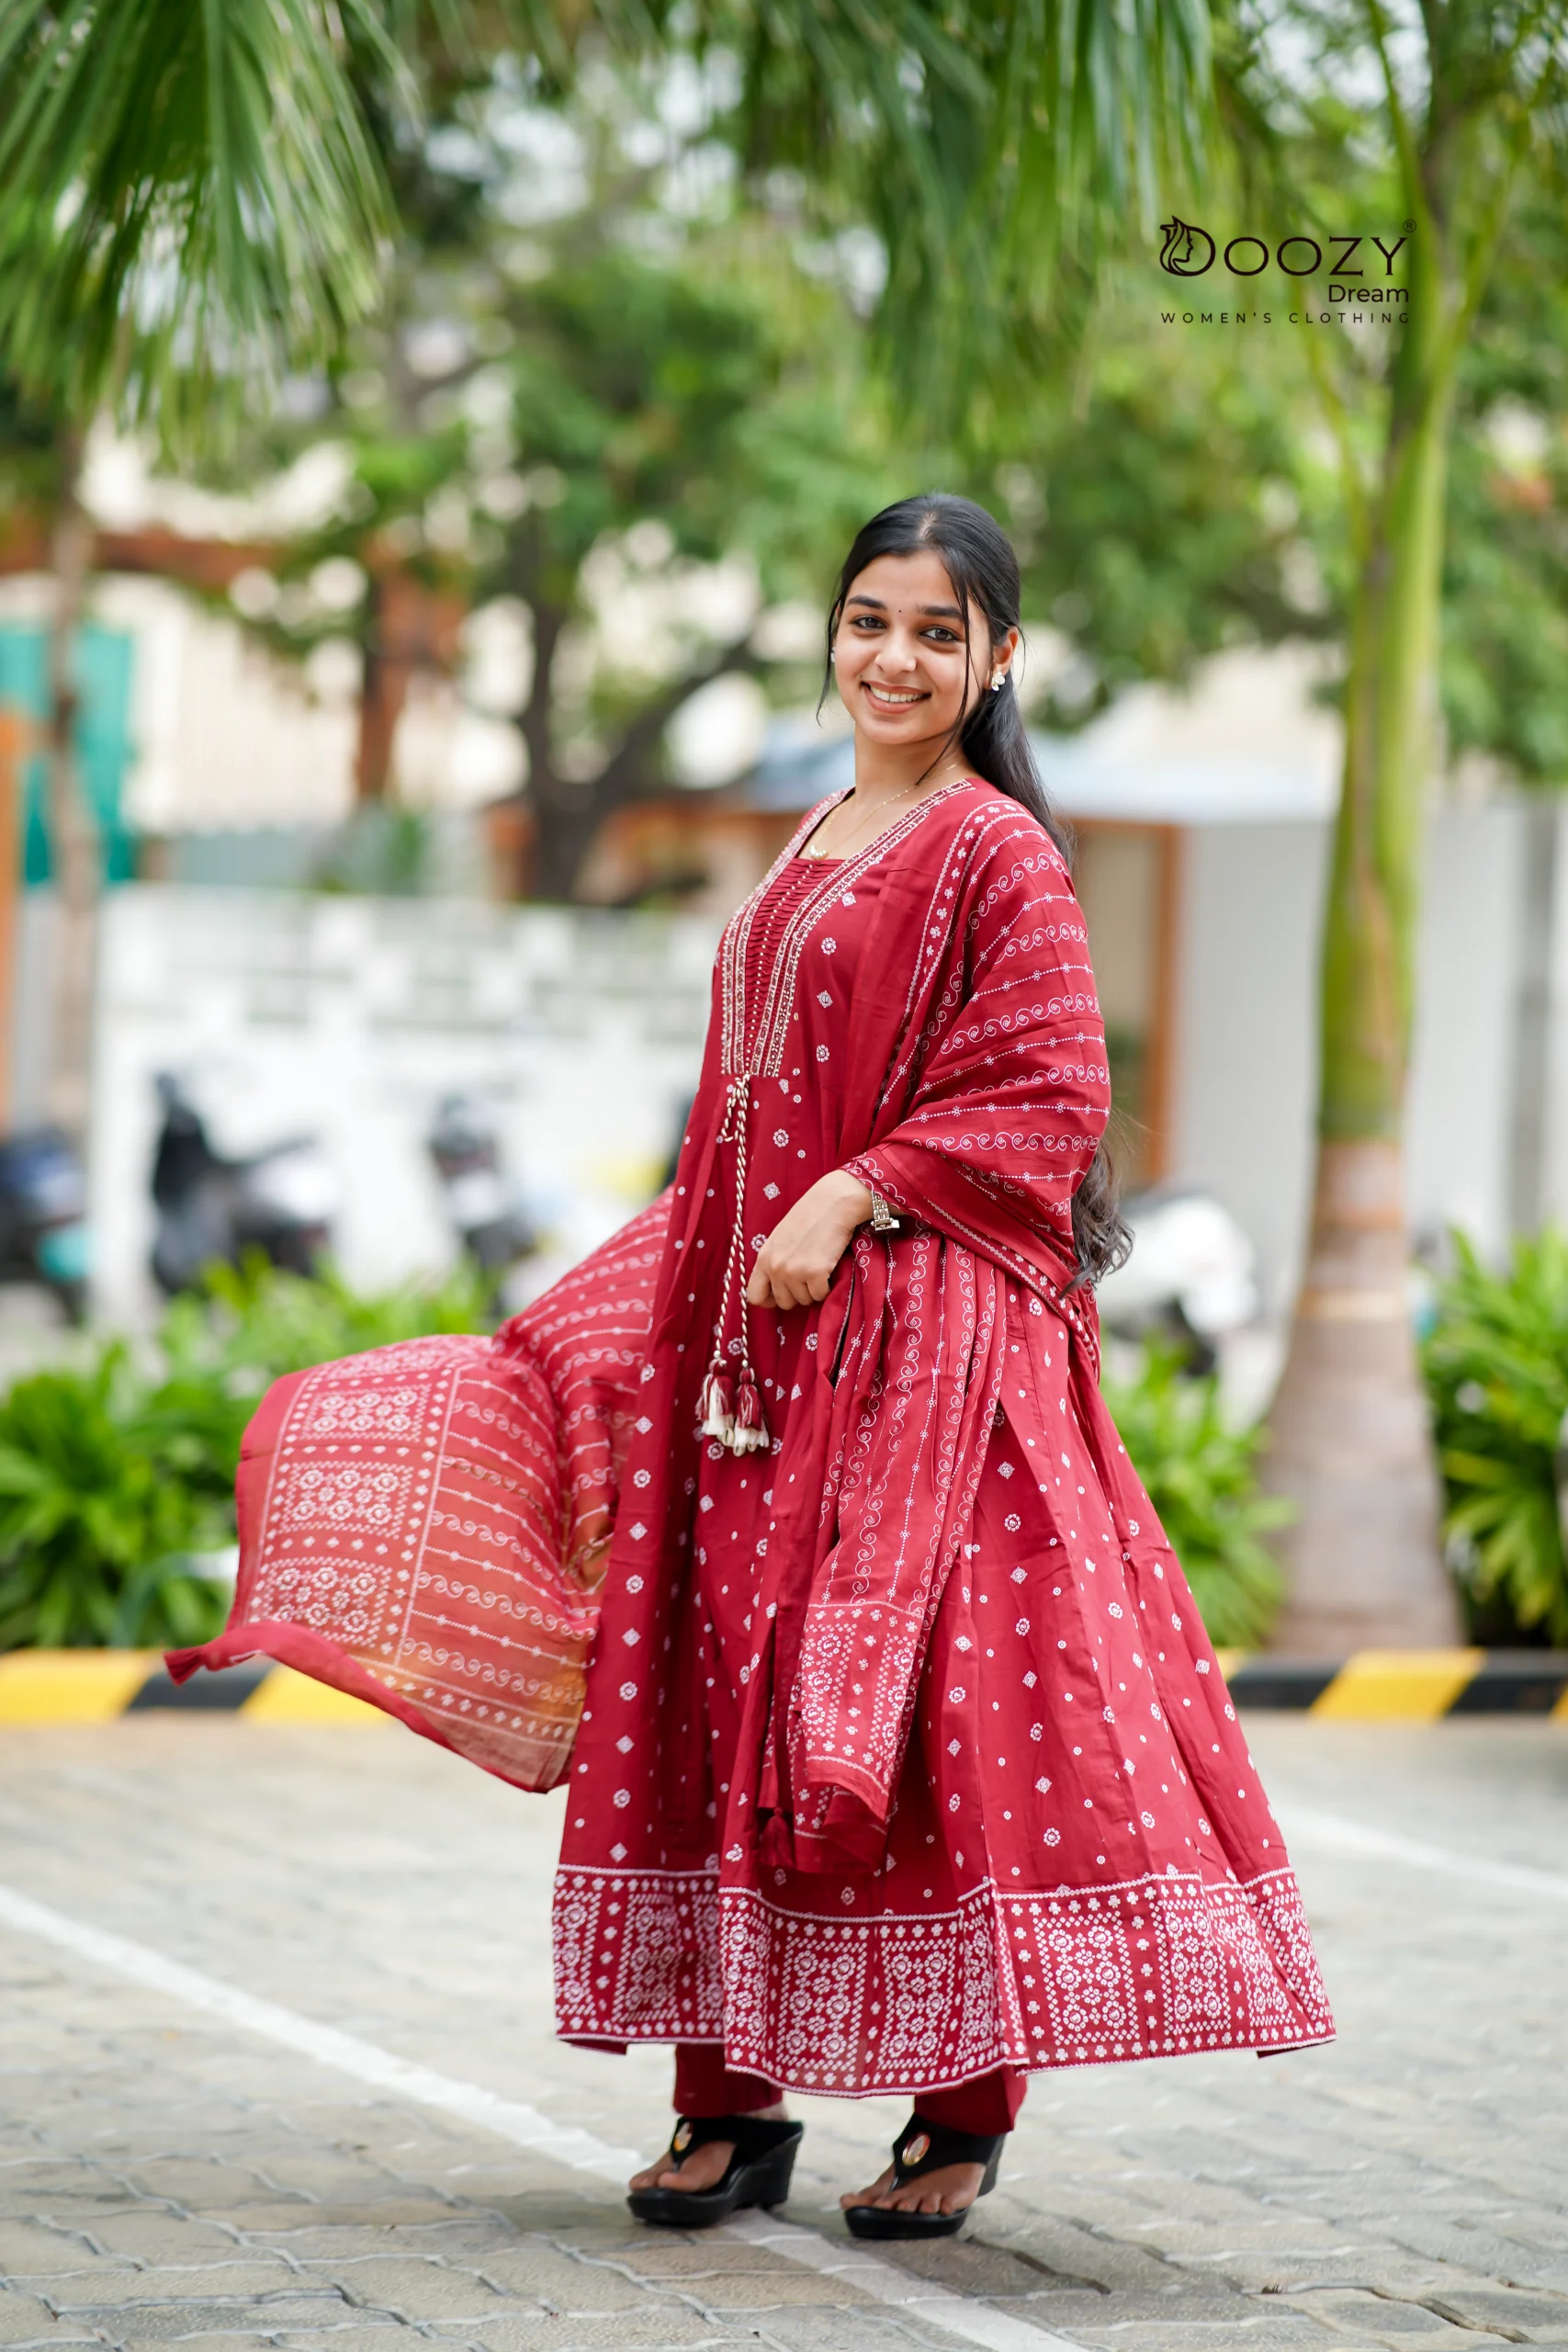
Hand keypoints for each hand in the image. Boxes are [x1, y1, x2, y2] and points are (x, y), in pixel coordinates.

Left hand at [745, 1171, 871, 1310]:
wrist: (832, 1203)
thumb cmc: (809, 1218)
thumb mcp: (780, 1240)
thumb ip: (774, 1262)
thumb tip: (774, 1291)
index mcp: (763, 1258)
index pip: (754, 1296)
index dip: (770, 1300)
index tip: (783, 1294)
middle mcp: (775, 1267)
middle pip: (784, 1302)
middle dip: (797, 1294)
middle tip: (808, 1276)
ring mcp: (793, 1271)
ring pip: (805, 1300)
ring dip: (814, 1289)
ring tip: (820, 1266)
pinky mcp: (814, 1273)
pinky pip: (821, 1295)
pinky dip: (828, 1286)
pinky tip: (829, 1267)